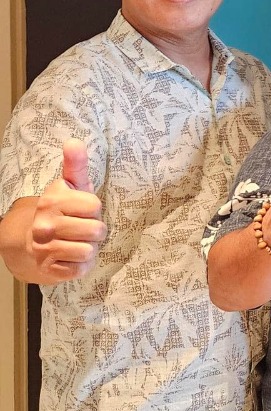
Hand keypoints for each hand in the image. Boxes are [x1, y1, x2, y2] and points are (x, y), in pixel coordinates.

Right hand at [30, 140, 105, 281]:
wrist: (32, 243)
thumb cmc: (62, 212)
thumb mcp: (71, 186)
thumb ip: (75, 164)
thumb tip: (74, 141)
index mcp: (52, 200)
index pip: (95, 206)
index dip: (94, 210)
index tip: (82, 211)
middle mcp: (45, 224)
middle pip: (97, 230)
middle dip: (95, 232)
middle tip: (81, 230)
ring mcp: (45, 248)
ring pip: (89, 251)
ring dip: (89, 249)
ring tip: (77, 243)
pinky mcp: (49, 269)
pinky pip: (81, 269)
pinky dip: (81, 266)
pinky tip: (70, 257)